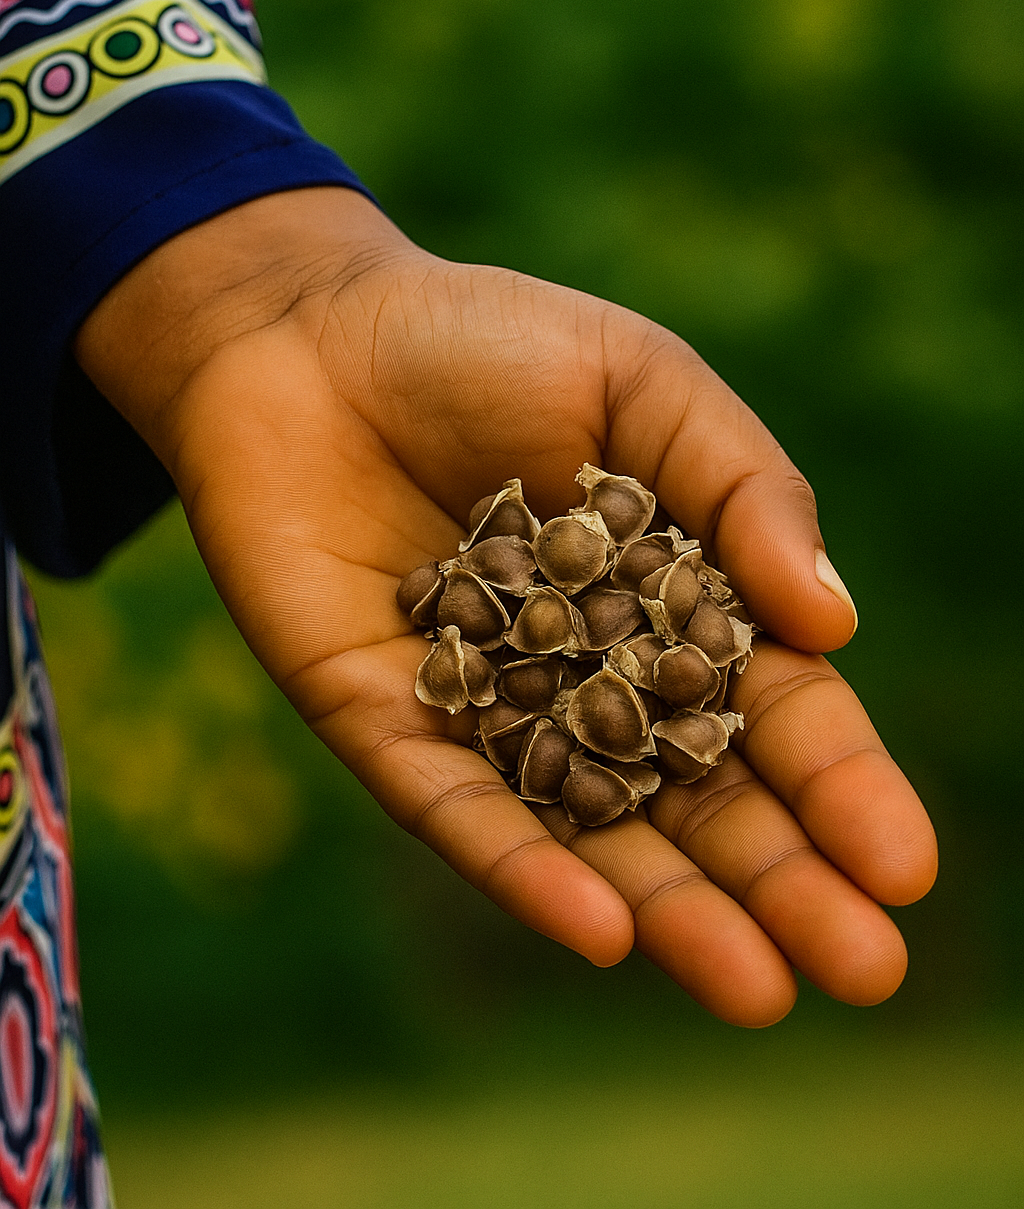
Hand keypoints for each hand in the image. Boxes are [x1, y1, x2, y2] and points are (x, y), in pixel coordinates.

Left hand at [76, 187, 936, 1026]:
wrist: (306, 329)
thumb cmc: (487, 340)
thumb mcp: (643, 383)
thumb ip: (742, 490)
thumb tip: (836, 623)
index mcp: (672, 596)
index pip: (773, 708)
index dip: (841, 783)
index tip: (905, 865)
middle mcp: (591, 673)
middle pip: (697, 793)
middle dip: (782, 880)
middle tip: (867, 970)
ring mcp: (490, 708)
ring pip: (592, 827)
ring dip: (673, 911)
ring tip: (758, 990)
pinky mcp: (385, 721)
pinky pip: (457, 807)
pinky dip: (523, 865)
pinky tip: (600, 929)